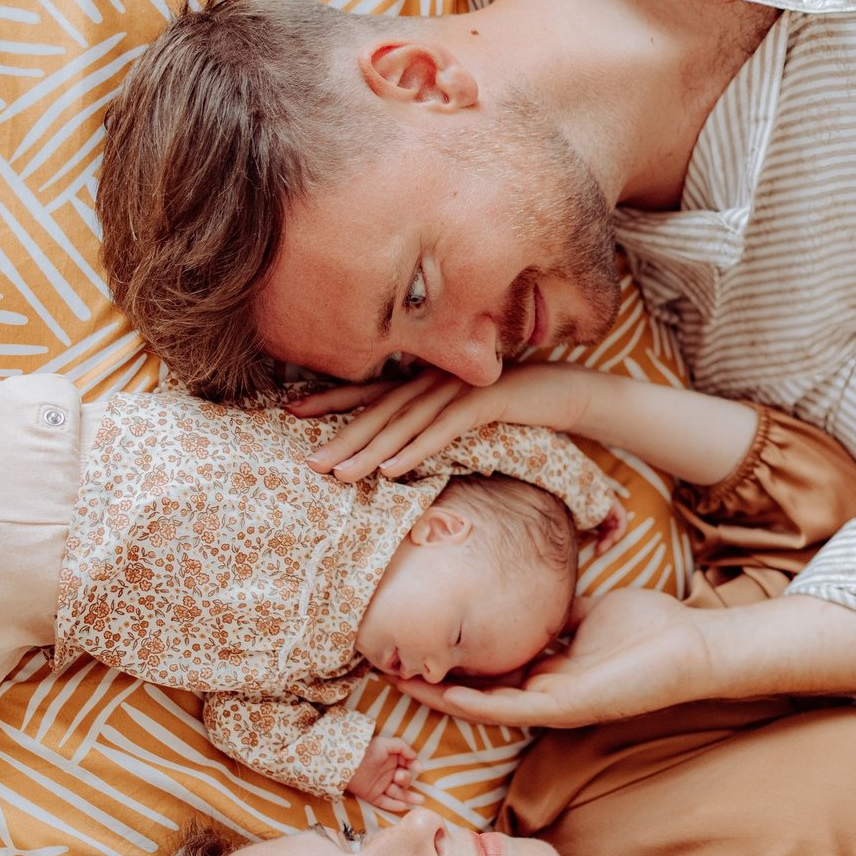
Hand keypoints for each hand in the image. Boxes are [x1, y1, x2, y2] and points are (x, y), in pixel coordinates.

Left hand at [289, 364, 595, 481]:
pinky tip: (394, 471)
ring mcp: (460, 388)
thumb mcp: (466, 414)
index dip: (330, 398)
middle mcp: (436, 379)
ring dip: (372, 450)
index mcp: (427, 380)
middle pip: (380, 410)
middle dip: (342, 437)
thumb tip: (398, 448)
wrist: (567, 392)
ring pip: (406, 423)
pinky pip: (443, 430)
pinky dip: (417, 450)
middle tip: (309, 464)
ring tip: (341, 476)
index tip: (289, 410)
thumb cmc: (513, 408)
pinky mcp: (485, 401)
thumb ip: (433, 420)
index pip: (371, 390)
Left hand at [345, 735, 423, 810]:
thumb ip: (402, 747)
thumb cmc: (367, 750)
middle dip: (406, 779)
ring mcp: (381, 786)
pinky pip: (385, 803)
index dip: (414, 766)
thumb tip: (414, 756)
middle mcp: (388, 774)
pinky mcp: (373, 796)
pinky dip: (394, 805)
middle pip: (404, 780)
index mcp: (392, 761)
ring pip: (398, 794)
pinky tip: (403, 806)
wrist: (347, 762)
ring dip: (409, 798)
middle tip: (399, 777)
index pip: (407, 765)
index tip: (418, 769)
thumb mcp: (385, 743)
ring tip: (420, 801)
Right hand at [390, 589, 716, 728]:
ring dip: (443, 696)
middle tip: (391, 665)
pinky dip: (477, 703)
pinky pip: (513, 708)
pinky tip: (446, 694)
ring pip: (486, 706)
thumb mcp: (591, 611)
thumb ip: (560, 609)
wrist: (692, 645)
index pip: (491, 670)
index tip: (418, 639)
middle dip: (435, 680)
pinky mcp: (569, 707)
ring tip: (402, 682)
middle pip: (478, 691)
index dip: (453, 658)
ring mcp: (556, 703)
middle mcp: (548, 692)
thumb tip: (534, 587)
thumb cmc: (650, 629)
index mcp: (553, 670)